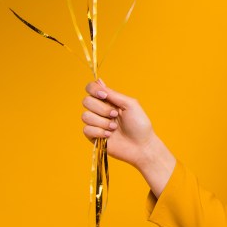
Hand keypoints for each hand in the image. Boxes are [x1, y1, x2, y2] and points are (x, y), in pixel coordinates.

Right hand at [83, 80, 175, 194]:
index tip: (103, 95)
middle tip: (115, 115)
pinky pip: (86, 130)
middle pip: (86, 101)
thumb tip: (98, 81)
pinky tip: (109, 136)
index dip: (93, 90)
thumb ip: (113, 94)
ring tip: (114, 127)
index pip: (91, 88)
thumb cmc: (139, 124)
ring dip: (102, 122)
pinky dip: (99, 132)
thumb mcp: (129, 104)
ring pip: (85, 116)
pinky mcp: (93, 136)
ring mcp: (96, 123)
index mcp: (109, 100)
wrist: (141, 146)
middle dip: (101, 109)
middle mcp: (100, 110)